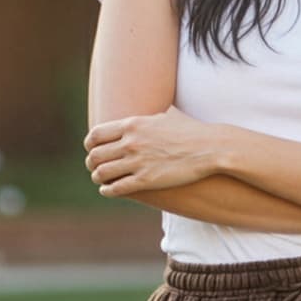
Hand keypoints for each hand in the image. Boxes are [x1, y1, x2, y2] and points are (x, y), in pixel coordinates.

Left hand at [85, 105, 223, 195]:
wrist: (210, 148)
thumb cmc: (191, 131)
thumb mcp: (167, 116)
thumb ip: (151, 117)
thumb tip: (154, 110)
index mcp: (133, 124)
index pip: (96, 134)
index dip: (90, 144)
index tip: (91, 149)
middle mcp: (131, 142)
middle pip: (95, 155)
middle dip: (92, 163)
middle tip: (94, 167)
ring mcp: (138, 162)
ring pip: (102, 173)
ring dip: (98, 177)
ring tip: (100, 179)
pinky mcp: (146, 180)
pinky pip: (117, 188)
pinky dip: (107, 190)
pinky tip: (108, 191)